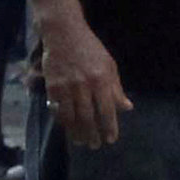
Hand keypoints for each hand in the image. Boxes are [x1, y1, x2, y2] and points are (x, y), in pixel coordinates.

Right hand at [43, 19, 131, 148]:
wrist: (63, 33)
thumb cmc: (90, 48)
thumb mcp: (109, 65)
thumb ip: (116, 88)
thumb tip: (127, 107)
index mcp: (101, 79)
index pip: (107, 110)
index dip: (109, 127)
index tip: (111, 139)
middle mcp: (83, 85)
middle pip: (88, 117)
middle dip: (92, 134)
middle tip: (95, 145)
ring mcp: (66, 87)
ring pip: (71, 117)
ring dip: (77, 132)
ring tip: (81, 141)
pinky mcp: (52, 87)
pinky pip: (57, 110)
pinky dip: (63, 122)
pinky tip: (68, 128)